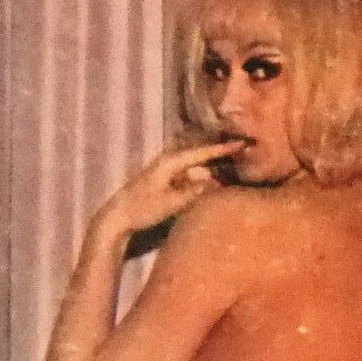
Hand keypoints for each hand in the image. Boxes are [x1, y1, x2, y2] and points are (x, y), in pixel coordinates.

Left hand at [98, 141, 246, 239]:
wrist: (119, 216)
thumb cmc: (142, 209)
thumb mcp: (170, 203)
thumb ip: (193, 191)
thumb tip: (213, 181)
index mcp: (171, 162)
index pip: (202, 152)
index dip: (222, 149)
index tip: (241, 144)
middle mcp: (169, 160)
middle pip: (200, 155)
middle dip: (220, 155)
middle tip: (242, 153)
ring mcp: (166, 169)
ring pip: (195, 166)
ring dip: (211, 169)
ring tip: (231, 171)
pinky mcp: (165, 179)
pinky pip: (189, 175)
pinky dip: (201, 178)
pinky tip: (211, 183)